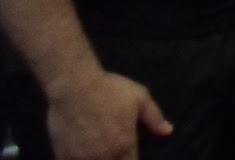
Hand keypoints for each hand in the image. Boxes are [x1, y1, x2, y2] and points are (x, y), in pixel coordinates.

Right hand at [45, 67, 171, 159]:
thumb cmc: (109, 90)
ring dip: (98, 159)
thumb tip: (168, 131)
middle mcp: (103, 157)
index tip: (130, 154)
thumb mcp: (139, 98)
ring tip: (100, 150)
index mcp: (124, 146)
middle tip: (116, 150)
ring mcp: (81, 159)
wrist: (74, 86)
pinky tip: (83, 153)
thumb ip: (154, 118)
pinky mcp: (63, 156)